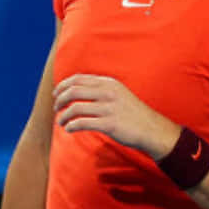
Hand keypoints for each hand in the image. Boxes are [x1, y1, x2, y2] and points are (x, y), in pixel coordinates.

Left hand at [53, 74, 179, 159]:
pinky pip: (82, 123)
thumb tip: (76, 90)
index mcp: (109, 83)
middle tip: (56, 108)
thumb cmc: (132, 113)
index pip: (78, 79)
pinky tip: (69, 129)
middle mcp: (108, 93)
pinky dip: (71, 126)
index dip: (63, 86)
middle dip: (60, 100)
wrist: (151, 129)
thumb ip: (101, 89)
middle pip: (73, 91)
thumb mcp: (119, 93)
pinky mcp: (109, 124)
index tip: (56, 94)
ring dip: (63, 116)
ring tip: (61, 122)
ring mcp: (109, 108)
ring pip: (75, 108)